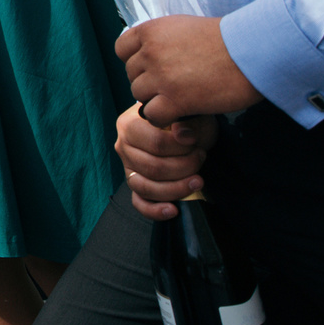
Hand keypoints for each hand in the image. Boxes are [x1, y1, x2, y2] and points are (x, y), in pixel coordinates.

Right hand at [114, 105, 216, 221]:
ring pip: (146, 187)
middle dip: (185, 167)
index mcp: (129, 124)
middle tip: (201, 157)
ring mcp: (128, 168)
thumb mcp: (189, 114)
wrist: (182, 127)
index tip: (197, 143)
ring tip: (198, 181)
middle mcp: (122, 146)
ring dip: (177, 188)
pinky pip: (139, 203)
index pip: (155, 144)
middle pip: (153, 168)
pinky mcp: (135, 185)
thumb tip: (183, 135)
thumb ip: (187, 122)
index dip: (181, 148)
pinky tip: (173, 210)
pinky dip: (155, 210)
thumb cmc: (184, 120)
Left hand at [116, 16, 261, 128]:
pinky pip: (152, 115)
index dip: (135, 60)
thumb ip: (162, 39)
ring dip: (156, 99)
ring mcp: (161, 77)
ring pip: (139, 95)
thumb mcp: (184, 27)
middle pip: (132, 75)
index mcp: (151, 30)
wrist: (250, 51)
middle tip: (172, 84)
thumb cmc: (225, 39)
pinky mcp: (175, 100)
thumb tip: (149, 53)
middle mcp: (150, 52)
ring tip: (179, 96)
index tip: (152, 65)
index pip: (122, 49)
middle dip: (149, 81)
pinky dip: (163, 116)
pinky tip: (180, 111)